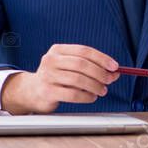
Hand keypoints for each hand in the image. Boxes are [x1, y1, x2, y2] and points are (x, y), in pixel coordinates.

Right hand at [2, 44, 119, 114]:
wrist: (33, 91)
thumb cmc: (57, 77)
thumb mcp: (70, 67)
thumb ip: (91, 67)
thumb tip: (115, 72)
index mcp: (58, 50)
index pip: (84, 51)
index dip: (102, 58)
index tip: (114, 66)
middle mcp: (50, 60)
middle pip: (81, 64)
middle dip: (100, 73)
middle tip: (110, 80)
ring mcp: (47, 76)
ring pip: (78, 80)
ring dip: (95, 86)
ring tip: (102, 90)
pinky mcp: (47, 91)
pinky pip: (73, 94)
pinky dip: (86, 96)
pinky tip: (91, 97)